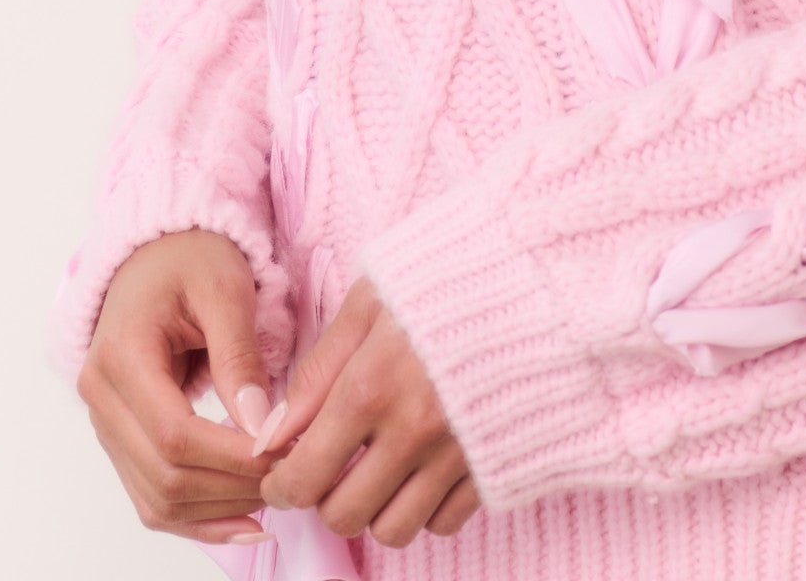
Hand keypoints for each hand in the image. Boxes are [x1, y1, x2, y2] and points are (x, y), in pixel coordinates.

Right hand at [77, 228, 283, 549]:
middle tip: (293, 475)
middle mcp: (101, 398)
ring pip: (157, 499)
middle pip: (164, 476)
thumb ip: (238, 355)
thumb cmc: (191, 256)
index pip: (173, 434)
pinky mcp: (123, 439)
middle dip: (234, 487)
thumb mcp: (224, 287)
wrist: (157, 251)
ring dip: (219, 511)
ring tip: (278, 498)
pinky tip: (247, 524)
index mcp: (121, 356)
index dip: (232, 456)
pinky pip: (153, 497)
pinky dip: (198, 519)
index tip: (287, 452)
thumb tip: (263, 428)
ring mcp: (107, 424)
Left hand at [256, 274, 480, 548]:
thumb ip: (318, 369)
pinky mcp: (493, 464)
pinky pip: (444, 523)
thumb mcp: (370, 302)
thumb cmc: (443, 278)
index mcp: (371, 388)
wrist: (533, 274)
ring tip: (377, 469)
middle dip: (327, 499)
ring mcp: (457, 455)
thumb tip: (272, 432)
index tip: (283, 475)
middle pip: (344, 516)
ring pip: (394, 530)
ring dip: (376, 509)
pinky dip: (426, 507)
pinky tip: (422, 468)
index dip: (282, 486)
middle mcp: (412, 432)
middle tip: (332, 468)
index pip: (304, 477)